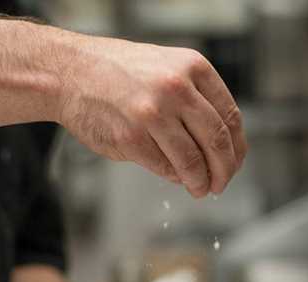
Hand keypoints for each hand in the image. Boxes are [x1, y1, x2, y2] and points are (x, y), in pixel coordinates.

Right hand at [57, 34, 247, 197]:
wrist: (71, 74)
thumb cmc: (119, 73)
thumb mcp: (167, 67)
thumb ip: (195, 97)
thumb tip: (220, 143)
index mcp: (192, 67)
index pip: (230, 116)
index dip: (237, 148)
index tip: (234, 164)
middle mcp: (175, 88)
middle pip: (217, 141)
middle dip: (224, 171)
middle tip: (221, 184)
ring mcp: (152, 114)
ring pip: (193, 161)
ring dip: (201, 182)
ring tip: (200, 189)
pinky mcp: (131, 139)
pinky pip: (165, 168)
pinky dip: (175, 178)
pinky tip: (176, 178)